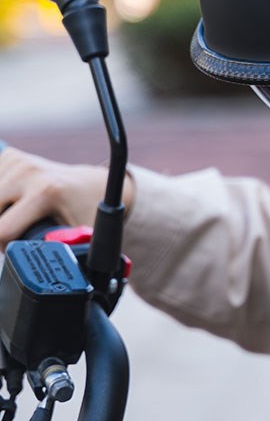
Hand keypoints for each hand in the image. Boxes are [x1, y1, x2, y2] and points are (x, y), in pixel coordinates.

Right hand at [0, 145, 134, 247]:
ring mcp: (18, 161)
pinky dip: (0, 200)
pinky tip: (11, 203)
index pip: (1, 230)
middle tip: (15, 237)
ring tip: (14, 221)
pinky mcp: (10, 157)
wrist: (93, 184)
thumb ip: (66, 253)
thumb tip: (68, 278)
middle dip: (1, 232)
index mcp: (47, 191)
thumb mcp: (82, 236)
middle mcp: (30, 171)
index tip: (9, 252)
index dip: (2, 248)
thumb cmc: (87, 212)